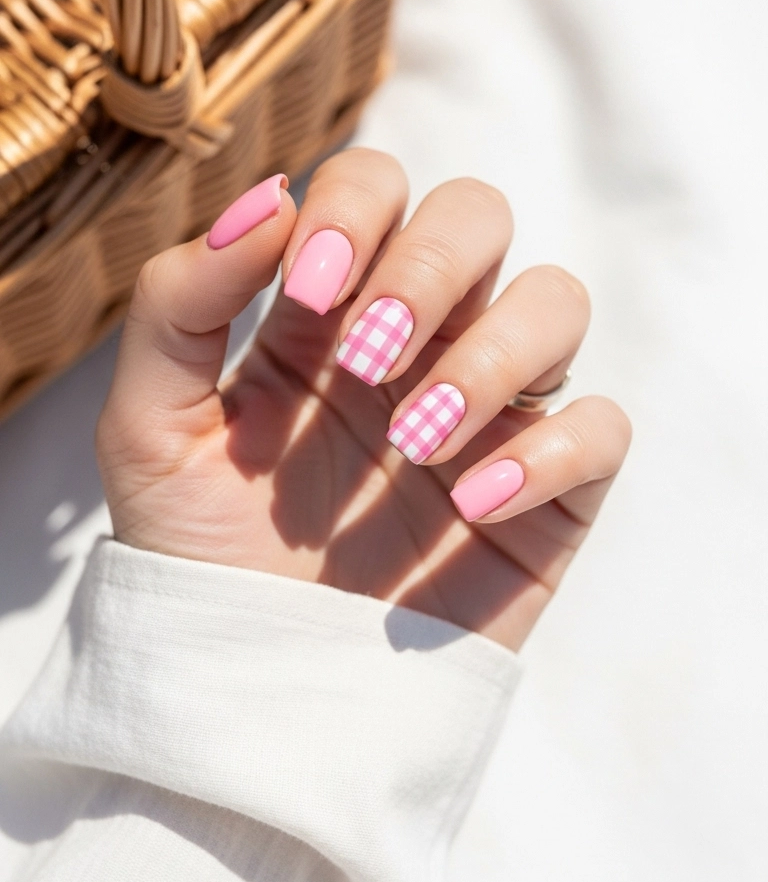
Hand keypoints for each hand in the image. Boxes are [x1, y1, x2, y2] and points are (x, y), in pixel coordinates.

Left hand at [96, 150, 629, 650]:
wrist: (256, 695)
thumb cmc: (201, 560)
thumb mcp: (150, 429)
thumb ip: (179, 304)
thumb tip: (267, 197)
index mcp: (327, 310)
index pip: (376, 186)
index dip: (354, 208)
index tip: (306, 289)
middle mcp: (419, 341)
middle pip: (479, 216)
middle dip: (429, 264)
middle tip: (368, 357)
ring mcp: (489, 411)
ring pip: (556, 301)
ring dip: (493, 351)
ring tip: (415, 438)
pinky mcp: (546, 491)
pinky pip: (600, 428)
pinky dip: (546, 450)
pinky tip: (469, 503)